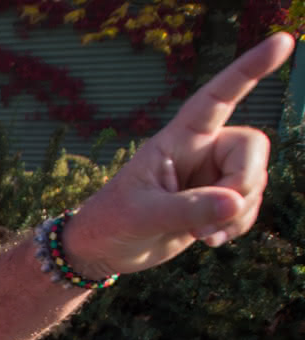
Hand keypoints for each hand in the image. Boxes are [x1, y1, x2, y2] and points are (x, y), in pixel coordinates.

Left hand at [66, 32, 295, 277]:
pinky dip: (237, 226)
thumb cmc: (111, 223)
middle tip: (212, 216)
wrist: (103, 251)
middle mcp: (201, 151)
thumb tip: (235, 201)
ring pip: (255, 182)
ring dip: (236, 214)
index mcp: (178, 140)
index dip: (249, 70)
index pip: (217, 98)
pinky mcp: (217, 203)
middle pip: (253, 147)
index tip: (282, 42)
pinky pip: (249, 206)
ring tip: (198, 233)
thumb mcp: (142, 216)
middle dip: (244, 183)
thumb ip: (187, 208)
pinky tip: (207, 239)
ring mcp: (211, 177)